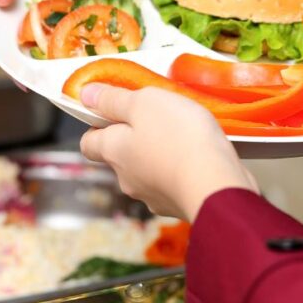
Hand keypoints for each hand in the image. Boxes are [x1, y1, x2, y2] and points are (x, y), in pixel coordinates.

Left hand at [77, 84, 256, 220]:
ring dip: (159, 156)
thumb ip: (113, 99)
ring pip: (147, 172)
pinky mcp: (177, 207)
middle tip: (157, 119)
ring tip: (184, 137)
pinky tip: (198, 160)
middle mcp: (125, 178)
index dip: (97, 126)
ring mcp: (151, 196)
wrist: (216, 185)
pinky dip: (180, 172)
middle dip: (134, 139)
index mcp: (113, 151)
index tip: (114, 112)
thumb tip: (85, 95)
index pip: (89, 143)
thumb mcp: (143, 102)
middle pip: (120, 157)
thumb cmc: (179, 137)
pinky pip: (173, 185)